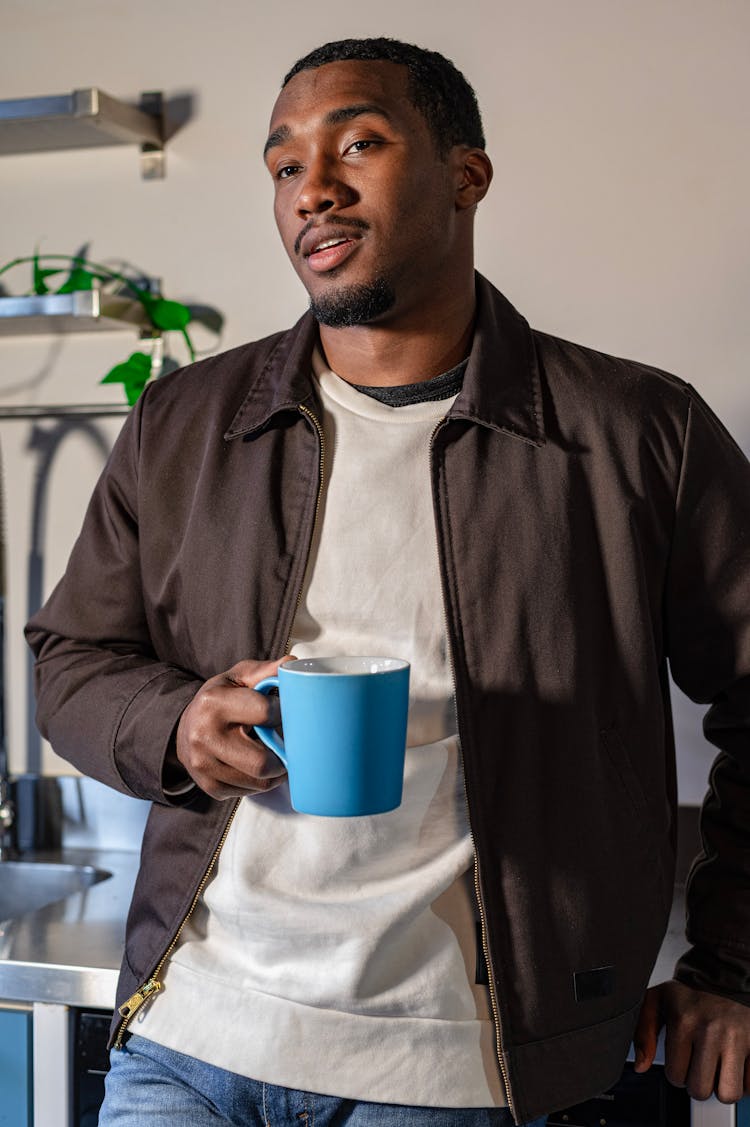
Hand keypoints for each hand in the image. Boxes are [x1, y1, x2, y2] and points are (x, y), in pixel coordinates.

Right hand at [175, 658, 292, 799]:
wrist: (185, 728)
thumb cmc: (218, 700)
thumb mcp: (237, 678)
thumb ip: (265, 671)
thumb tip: (292, 663)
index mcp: (213, 703)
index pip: (265, 713)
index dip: (282, 713)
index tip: (282, 712)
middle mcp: (204, 737)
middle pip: (263, 762)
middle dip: (282, 754)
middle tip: (286, 742)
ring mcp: (204, 766)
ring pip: (260, 782)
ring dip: (275, 770)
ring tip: (273, 753)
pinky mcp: (209, 787)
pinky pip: (249, 792)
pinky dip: (260, 781)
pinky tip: (256, 764)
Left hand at [634, 979, 749, 1102]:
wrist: (724, 973)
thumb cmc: (689, 991)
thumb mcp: (656, 1001)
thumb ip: (643, 1032)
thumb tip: (641, 1065)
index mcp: (684, 1022)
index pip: (675, 1076)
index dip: (677, 1072)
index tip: (682, 1059)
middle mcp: (711, 1031)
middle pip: (700, 1090)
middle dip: (697, 1083)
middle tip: (699, 1067)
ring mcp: (737, 1039)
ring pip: (728, 1094)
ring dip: (721, 1087)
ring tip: (717, 1069)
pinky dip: (743, 1081)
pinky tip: (733, 1064)